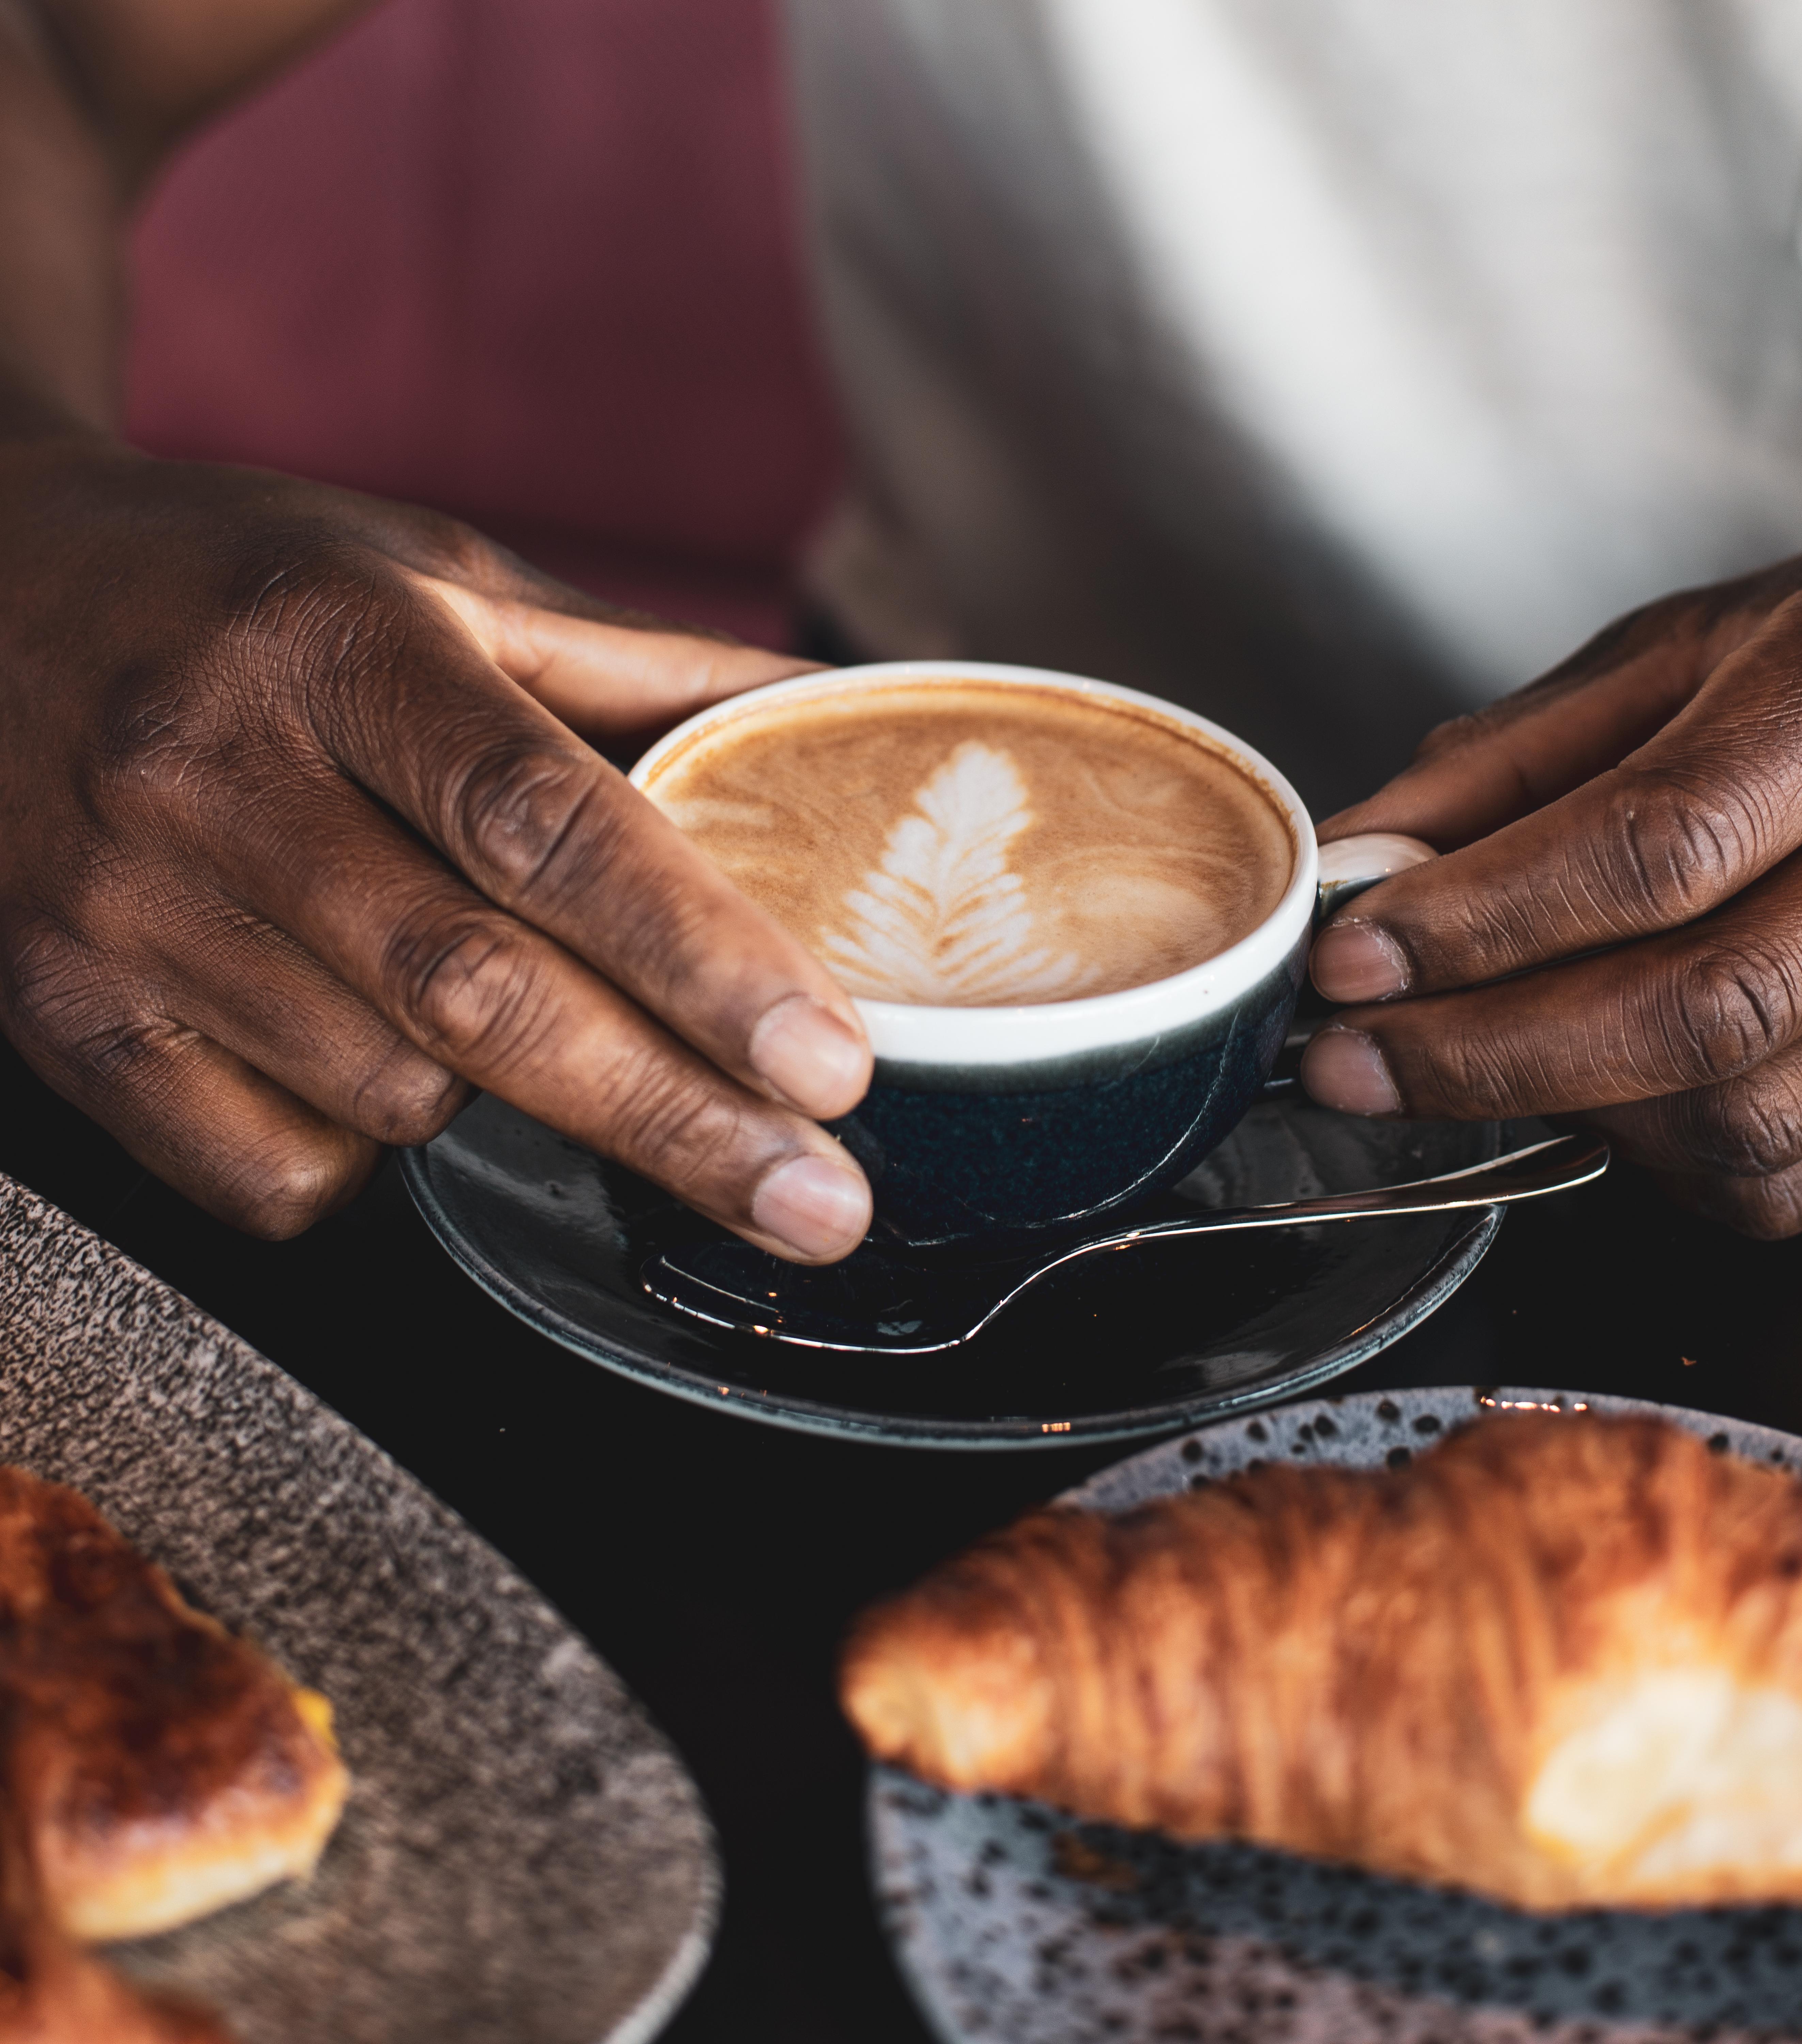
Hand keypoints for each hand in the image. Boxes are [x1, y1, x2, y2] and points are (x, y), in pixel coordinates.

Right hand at [0, 437, 874, 1254]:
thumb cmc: (253, 591)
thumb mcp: (443, 579)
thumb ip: (645, 668)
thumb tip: (840, 716)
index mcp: (338, 645)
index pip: (546, 825)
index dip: (700, 958)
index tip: (829, 1065)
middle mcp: (213, 777)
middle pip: (481, 995)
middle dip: (672, 1122)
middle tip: (820, 1208)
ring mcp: (121, 913)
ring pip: (390, 1096)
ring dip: (509, 1110)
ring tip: (543, 1045)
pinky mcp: (63, 1020)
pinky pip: (272, 1170)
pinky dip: (369, 1159)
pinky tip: (380, 1072)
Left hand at [1302, 543, 1801, 1234]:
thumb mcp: (1683, 652)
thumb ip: (1513, 763)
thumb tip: (1359, 867)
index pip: (1660, 841)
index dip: (1483, 920)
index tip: (1351, 958)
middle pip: (1701, 1004)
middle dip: (1487, 1054)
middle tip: (1349, 1061)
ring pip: (1743, 1117)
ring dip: (1561, 1113)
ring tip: (1457, 1069)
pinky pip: (1794, 1179)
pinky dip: (1656, 1161)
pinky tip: (1591, 1098)